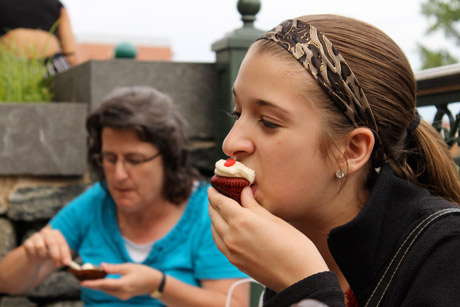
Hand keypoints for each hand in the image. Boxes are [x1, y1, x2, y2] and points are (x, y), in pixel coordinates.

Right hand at [22, 225, 70, 267]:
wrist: (35, 254)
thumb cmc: (49, 253)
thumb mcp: (57, 254)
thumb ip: (62, 257)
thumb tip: (67, 262)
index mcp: (56, 233)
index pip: (61, 242)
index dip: (65, 253)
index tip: (67, 262)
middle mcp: (46, 233)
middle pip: (52, 243)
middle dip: (56, 255)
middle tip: (58, 264)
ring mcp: (36, 236)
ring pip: (40, 247)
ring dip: (43, 256)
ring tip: (44, 258)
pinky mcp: (27, 242)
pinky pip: (32, 251)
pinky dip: (35, 256)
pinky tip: (36, 256)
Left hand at [81, 263, 161, 300]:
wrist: (154, 283)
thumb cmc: (143, 272)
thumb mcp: (129, 267)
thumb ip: (114, 268)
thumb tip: (102, 266)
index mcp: (123, 284)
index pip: (104, 284)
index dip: (92, 284)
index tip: (83, 282)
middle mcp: (121, 292)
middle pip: (103, 289)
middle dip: (93, 284)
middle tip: (82, 278)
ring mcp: (122, 296)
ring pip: (106, 291)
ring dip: (98, 285)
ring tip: (89, 278)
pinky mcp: (123, 296)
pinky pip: (111, 292)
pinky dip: (105, 287)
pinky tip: (101, 281)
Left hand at [208, 186, 328, 291]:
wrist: (299, 277)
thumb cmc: (293, 245)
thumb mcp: (274, 219)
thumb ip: (254, 206)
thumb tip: (244, 192)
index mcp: (241, 221)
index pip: (220, 202)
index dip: (214, 193)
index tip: (212, 186)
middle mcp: (231, 236)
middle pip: (214, 215)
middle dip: (213, 203)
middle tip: (215, 195)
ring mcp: (231, 251)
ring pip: (214, 230)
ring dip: (213, 218)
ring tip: (218, 210)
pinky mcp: (235, 262)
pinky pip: (219, 243)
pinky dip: (217, 232)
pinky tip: (223, 229)